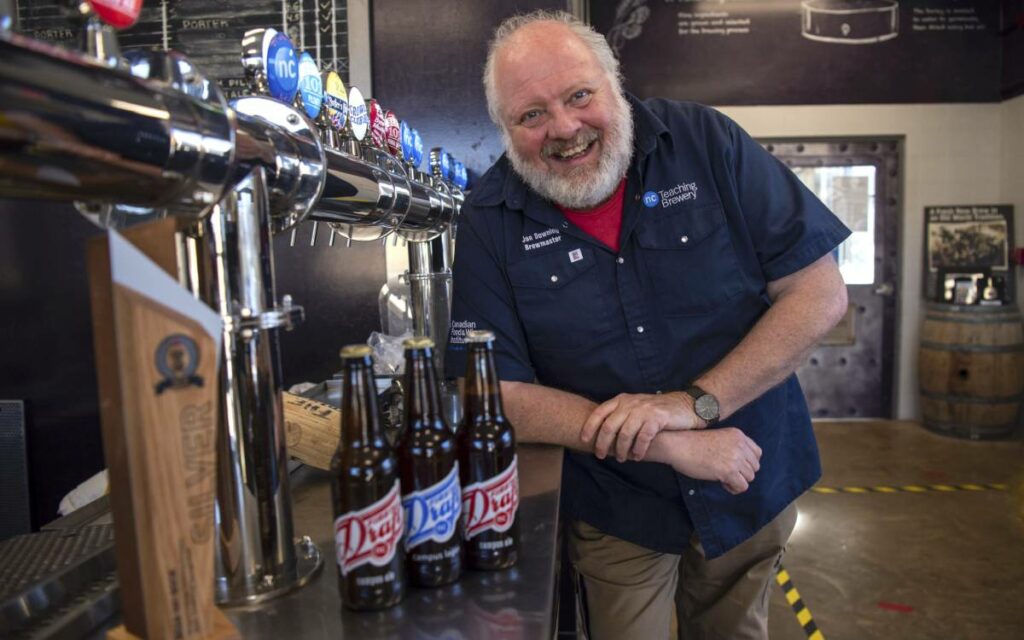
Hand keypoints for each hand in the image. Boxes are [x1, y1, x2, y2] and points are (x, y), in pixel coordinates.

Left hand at [581, 392, 705, 462]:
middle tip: (601, 455)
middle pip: (610, 425)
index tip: (584, 440)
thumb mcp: (635, 406)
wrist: (686, 405)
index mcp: (622, 400)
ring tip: (622, 458)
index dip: (589, 427)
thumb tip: (602, 433)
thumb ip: (620, 415)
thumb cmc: (657, 410)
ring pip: (625, 434)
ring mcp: (644, 410)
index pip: (600, 412)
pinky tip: (638, 457)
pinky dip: (638, 449)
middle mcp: (631, 403)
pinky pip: (643, 437)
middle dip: (603, 443)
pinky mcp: (657, 418)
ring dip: (621, 449)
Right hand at [664, 428, 761, 494]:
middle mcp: (740, 445)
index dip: (747, 462)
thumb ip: (733, 446)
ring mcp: (735, 458)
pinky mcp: (729, 471)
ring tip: (723, 478)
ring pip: (750, 477)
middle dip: (742, 472)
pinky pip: (742, 486)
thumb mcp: (719, 438)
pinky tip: (722, 483)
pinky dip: (733, 488)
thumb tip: (742, 465)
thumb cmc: (692, 443)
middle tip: (726, 473)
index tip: (734, 465)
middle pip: (754, 467)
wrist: (678, 445)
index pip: (757, 453)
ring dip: (737, 480)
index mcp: (738, 435)